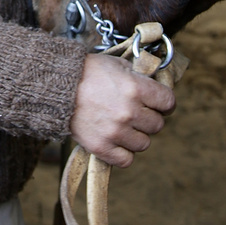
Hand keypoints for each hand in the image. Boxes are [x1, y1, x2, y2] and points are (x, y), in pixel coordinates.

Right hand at [70, 53, 175, 167]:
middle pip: (158, 125)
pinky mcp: (101, 147)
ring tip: (125, 126)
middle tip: (137, 113)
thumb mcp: (117, 64)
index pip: (168, 102)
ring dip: (137, 135)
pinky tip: (117, 141)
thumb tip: (155, 84)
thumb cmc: (88, 72)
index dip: (165, 102)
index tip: (160, 104)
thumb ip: (139, 76)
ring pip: (144, 143)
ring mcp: (115, 132)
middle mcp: (129, 112)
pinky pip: (126, 160)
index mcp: (136, 89)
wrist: (57, 87)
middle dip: (150, 118)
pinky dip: (124, 152)